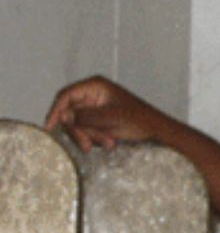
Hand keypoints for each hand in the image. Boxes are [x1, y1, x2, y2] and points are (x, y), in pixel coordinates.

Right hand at [45, 76, 164, 151]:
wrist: (157, 130)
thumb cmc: (139, 120)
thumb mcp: (112, 119)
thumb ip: (87, 117)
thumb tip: (65, 116)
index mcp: (95, 86)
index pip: (66, 96)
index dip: (56, 111)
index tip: (49, 127)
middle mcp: (92, 94)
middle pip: (70, 113)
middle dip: (79, 131)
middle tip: (88, 147)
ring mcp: (95, 107)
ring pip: (78, 124)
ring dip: (90, 137)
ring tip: (109, 144)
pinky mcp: (99, 120)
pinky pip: (87, 131)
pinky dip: (96, 139)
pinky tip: (110, 143)